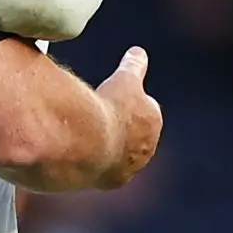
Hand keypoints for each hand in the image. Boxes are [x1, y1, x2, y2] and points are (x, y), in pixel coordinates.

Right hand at [94, 47, 162, 188]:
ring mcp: (130, 166)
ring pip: (120, 154)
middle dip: (122, 127)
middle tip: (101, 116)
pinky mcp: (112, 180)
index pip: (146, 109)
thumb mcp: (123, 80)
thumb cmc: (110, 108)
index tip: (116, 99)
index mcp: (152, 121)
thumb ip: (133, 66)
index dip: (129, 103)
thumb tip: (139, 51)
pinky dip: (95, 161)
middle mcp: (146, 147)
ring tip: (87, 135)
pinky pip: (105, 170)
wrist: (91, 143)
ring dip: (108, 145)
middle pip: (135, 134)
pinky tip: (80, 151)